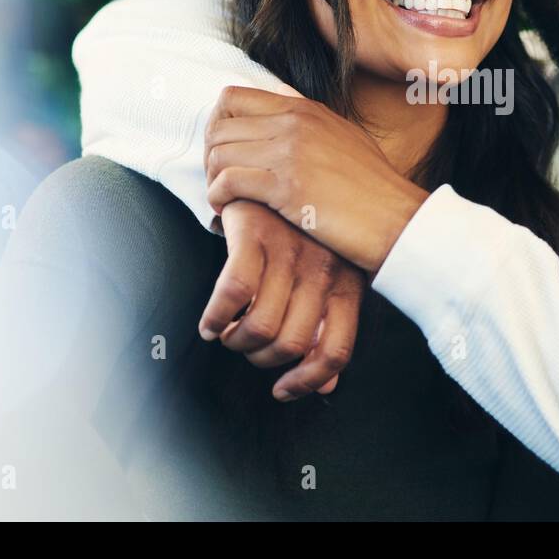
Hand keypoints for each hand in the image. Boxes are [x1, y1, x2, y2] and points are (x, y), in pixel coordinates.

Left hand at [203, 86, 428, 272]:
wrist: (397, 219)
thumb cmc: (374, 188)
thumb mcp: (344, 136)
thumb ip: (310, 117)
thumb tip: (282, 94)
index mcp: (305, 109)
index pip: (232, 98)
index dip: (217, 126)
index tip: (224, 154)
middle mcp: (294, 122)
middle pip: (218, 126)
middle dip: (209, 157)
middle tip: (218, 182)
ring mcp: (290, 151)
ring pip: (218, 154)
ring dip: (212, 181)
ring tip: (223, 201)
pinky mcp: (286, 186)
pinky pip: (227, 183)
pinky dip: (218, 199)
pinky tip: (227, 213)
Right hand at [203, 199, 365, 400]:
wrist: (278, 168)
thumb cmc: (304, 231)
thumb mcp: (329, 277)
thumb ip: (328, 329)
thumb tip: (326, 387)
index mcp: (348, 283)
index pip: (335, 351)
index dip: (308, 381)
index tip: (282, 390)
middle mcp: (323, 270)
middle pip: (292, 344)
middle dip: (261, 358)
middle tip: (247, 348)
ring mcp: (289, 251)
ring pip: (262, 325)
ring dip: (237, 342)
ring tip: (228, 333)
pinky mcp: (254, 234)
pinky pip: (232, 292)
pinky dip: (215, 318)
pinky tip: (210, 323)